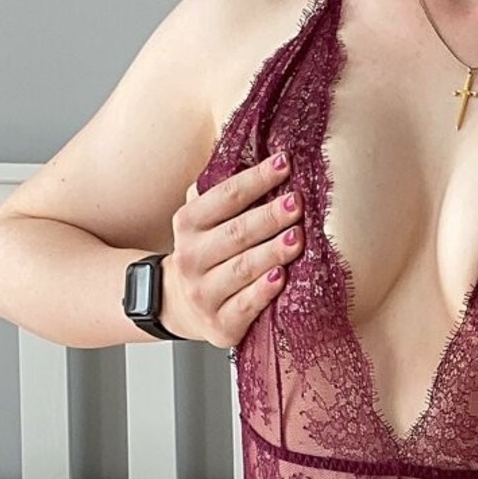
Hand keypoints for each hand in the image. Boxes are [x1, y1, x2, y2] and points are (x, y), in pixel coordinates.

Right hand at [160, 152, 302, 347]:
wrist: (180, 306)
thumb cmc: (207, 253)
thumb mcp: (204, 218)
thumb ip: (224, 191)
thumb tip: (262, 152)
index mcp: (188, 224)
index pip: (224, 197)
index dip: (255, 179)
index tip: (284, 164)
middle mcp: (191, 258)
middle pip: (234, 234)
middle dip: (267, 217)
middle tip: (296, 202)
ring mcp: (203, 294)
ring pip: (240, 270)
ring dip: (270, 253)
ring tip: (297, 238)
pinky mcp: (220, 326)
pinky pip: (244, 307)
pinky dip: (262, 293)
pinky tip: (280, 278)